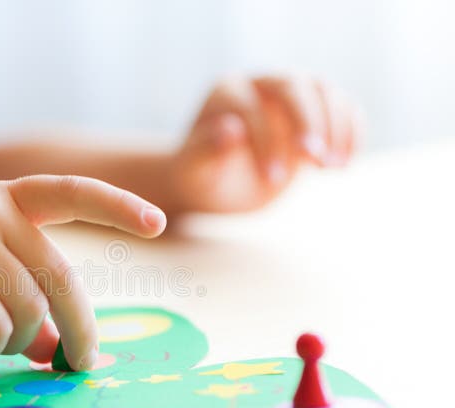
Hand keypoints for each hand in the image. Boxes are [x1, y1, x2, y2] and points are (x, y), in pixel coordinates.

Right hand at [0, 175, 165, 369]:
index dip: (118, 207)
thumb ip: (13, 287)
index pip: (71, 192)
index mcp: (1, 197)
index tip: (156, 224)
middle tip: (81, 361)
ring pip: (28, 310)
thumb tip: (58, 344)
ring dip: (13, 341)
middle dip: (80, 329)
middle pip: (62, 279)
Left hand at [167, 76, 361, 212]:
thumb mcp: (197, 171)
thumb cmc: (204, 176)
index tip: (272, 179)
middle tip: (314, 161)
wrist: (221, 183)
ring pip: (324, 90)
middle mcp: (261, 83)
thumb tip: (231, 131)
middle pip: (293, 85)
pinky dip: (352, 132)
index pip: (252, 106)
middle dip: (307, 122)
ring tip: (331, 168)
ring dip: (336, 127)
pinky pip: (344, 107)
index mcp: (227, 91)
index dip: (265, 141)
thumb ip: (206, 151)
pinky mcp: (317, 109)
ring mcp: (292, 92)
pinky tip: (344, 163)